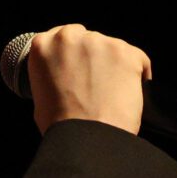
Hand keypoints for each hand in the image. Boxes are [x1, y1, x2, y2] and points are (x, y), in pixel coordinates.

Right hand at [23, 24, 152, 135]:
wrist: (88, 140)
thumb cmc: (62, 126)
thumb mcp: (39, 95)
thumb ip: (51, 74)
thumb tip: (64, 76)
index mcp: (44, 46)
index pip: (62, 37)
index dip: (73, 54)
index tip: (79, 66)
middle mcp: (70, 37)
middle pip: (88, 40)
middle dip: (93, 58)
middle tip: (95, 84)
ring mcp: (100, 43)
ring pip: (112, 49)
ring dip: (113, 67)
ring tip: (110, 95)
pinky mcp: (127, 53)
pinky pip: (137, 59)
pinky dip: (136, 75)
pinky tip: (128, 94)